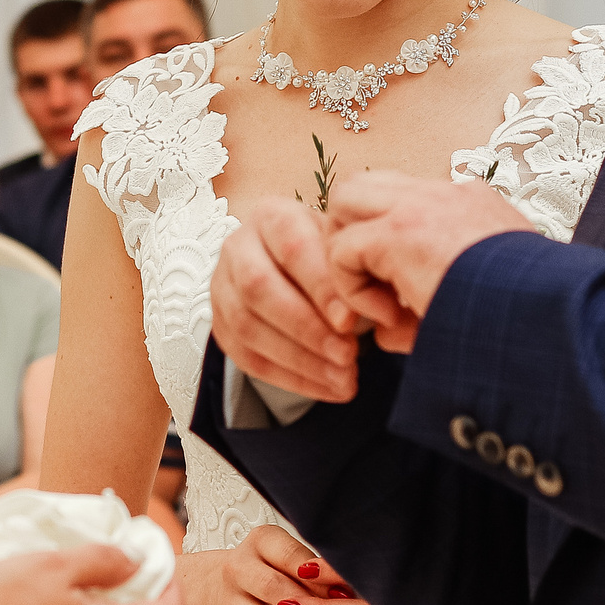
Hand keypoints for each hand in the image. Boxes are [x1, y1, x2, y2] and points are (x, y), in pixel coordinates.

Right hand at [177, 526, 432, 604]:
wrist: (214, 588)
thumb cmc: (264, 568)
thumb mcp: (286, 551)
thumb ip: (317, 565)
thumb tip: (359, 586)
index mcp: (259, 543)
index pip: (290, 555)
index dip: (321, 576)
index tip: (350, 592)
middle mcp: (238, 572)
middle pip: (275, 589)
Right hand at [208, 198, 358, 401]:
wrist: (300, 268)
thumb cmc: (329, 256)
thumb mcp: (346, 249)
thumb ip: (359, 272)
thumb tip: (383, 311)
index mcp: (272, 217)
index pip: (292, 248)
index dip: (320, 287)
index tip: (351, 320)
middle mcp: (238, 246)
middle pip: (259, 288)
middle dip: (306, 328)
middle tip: (348, 355)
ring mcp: (222, 287)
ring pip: (247, 327)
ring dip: (299, 359)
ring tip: (344, 378)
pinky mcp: (220, 324)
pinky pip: (247, 358)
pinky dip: (290, 379)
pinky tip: (326, 388)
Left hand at [324, 173, 530, 351]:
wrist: (556, 318)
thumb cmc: (530, 319)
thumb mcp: (482, 304)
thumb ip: (427, 307)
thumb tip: (384, 334)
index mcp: (471, 204)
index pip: (402, 202)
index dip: (385, 248)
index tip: (406, 302)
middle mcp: (445, 194)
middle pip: (364, 186)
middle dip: (352, 235)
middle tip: (372, 289)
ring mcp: (421, 206)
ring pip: (344, 200)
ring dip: (347, 254)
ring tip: (379, 305)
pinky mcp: (401, 232)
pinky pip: (343, 250)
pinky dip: (353, 289)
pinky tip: (393, 319)